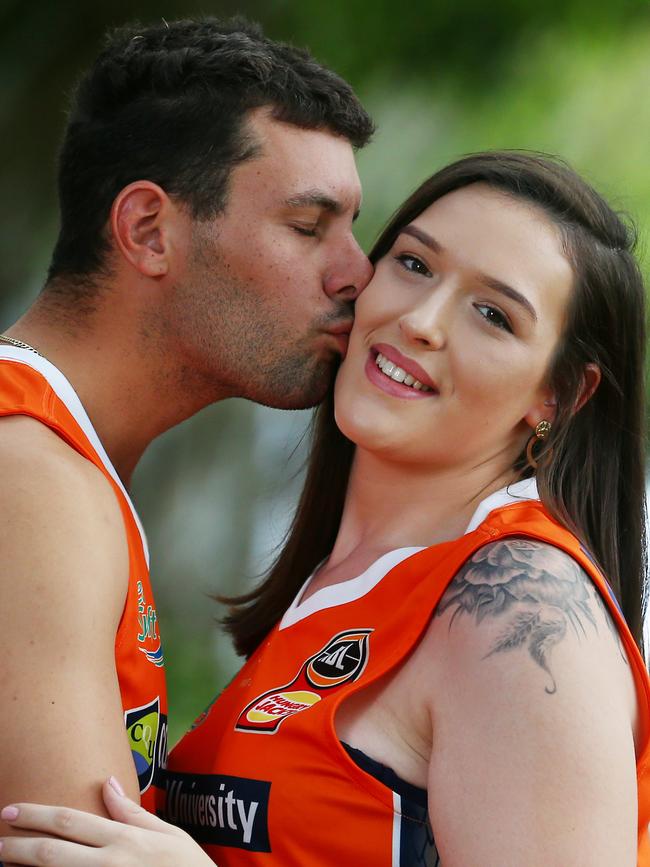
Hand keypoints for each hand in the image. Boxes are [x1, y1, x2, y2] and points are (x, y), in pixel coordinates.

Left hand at [0, 777, 214, 866]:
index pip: (70, 822)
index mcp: (123, 841)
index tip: (11, 811)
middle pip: (51, 853)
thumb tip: (107, 783)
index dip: (36, 815)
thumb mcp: (167, 834)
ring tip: (4, 862)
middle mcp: (108, 865)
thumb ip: (132, 813)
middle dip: (17, 845)